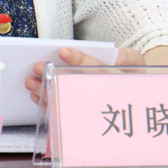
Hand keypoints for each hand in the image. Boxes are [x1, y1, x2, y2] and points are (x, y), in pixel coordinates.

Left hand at [25, 47, 144, 105]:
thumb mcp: (135, 61)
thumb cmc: (131, 74)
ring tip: (31, 82)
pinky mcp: (83, 116)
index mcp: (116, 79)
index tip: (63, 52)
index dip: (80, 59)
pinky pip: (63, 111)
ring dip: (47, 91)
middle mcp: (103, 95)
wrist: (137, 96)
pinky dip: (48, 104)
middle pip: (78, 85)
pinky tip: (35, 96)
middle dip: (56, 77)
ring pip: (67, 100)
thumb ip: (126, 57)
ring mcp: (92, 107)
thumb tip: (117, 58)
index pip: (97, 67)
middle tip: (38, 67)